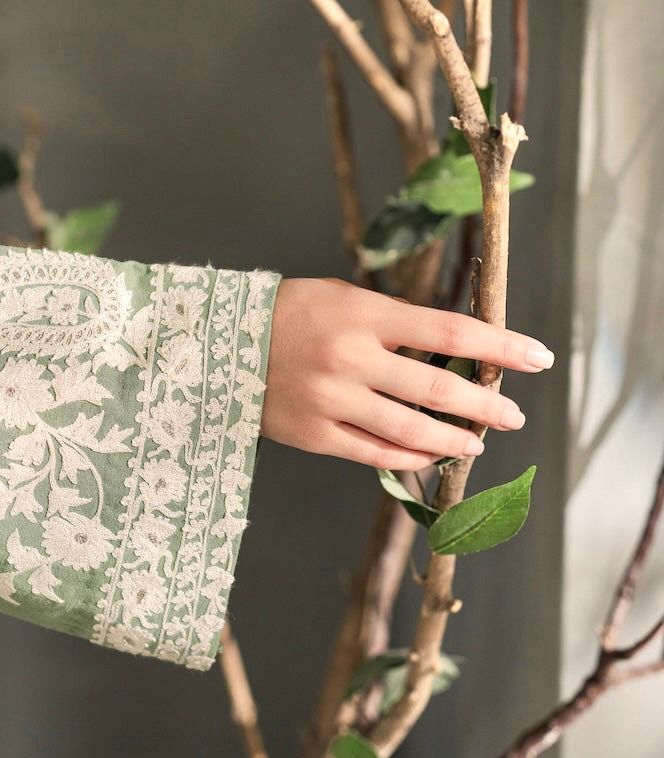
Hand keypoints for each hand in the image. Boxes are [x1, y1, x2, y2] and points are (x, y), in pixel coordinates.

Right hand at [260, 278, 554, 470]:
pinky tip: (431, 455)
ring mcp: (331, 400)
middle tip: (512, 413)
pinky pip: (375, 454)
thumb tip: (458, 354)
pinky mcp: (314, 434)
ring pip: (411, 433)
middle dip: (486, 405)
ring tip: (477, 442)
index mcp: (364, 315)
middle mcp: (351, 359)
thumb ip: (397, 324)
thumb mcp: (346, 299)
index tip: (538, 357)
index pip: (450, 333)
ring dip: (454, 440)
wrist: (219, 343)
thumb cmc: (292, 312)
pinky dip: (411, 459)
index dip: (501, 347)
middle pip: (439, 390)